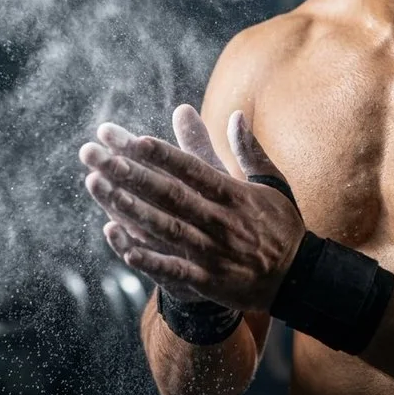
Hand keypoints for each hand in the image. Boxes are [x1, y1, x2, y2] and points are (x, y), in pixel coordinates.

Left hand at [78, 106, 305, 312]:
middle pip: (168, 193)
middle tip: (95, 153)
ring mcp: (212, 251)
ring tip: (95, 184)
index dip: (162, 154)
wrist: (298, 279)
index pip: (192, 169)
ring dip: (127, 205)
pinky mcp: (207, 279)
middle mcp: (220, 220)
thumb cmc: (281, 226)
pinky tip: (118, 241)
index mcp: (234, 194)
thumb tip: (236, 115)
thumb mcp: (272, 183)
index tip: (132, 138)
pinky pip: (172, 267)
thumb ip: (250, 150)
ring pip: (164, 226)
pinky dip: (146, 256)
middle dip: (129, 171)